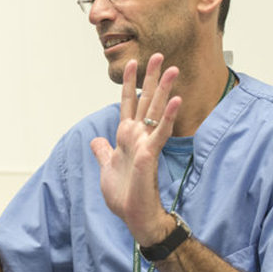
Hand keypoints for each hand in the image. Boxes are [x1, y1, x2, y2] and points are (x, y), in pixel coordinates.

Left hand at [90, 53, 181, 245]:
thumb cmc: (124, 195)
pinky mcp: (151, 154)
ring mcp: (146, 143)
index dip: (130, 83)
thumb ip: (103, 151)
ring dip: (164, 90)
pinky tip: (176, 100)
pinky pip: (161, 132)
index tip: (132, 62)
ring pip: (156, 111)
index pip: (128, 103)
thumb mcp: (106, 168)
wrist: (134, 216)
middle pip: (146, 101)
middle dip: (152, 78)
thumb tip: (96, 140)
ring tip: (173, 69)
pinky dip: (169, 116)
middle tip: (159, 55)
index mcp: (126, 136)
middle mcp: (138, 136)